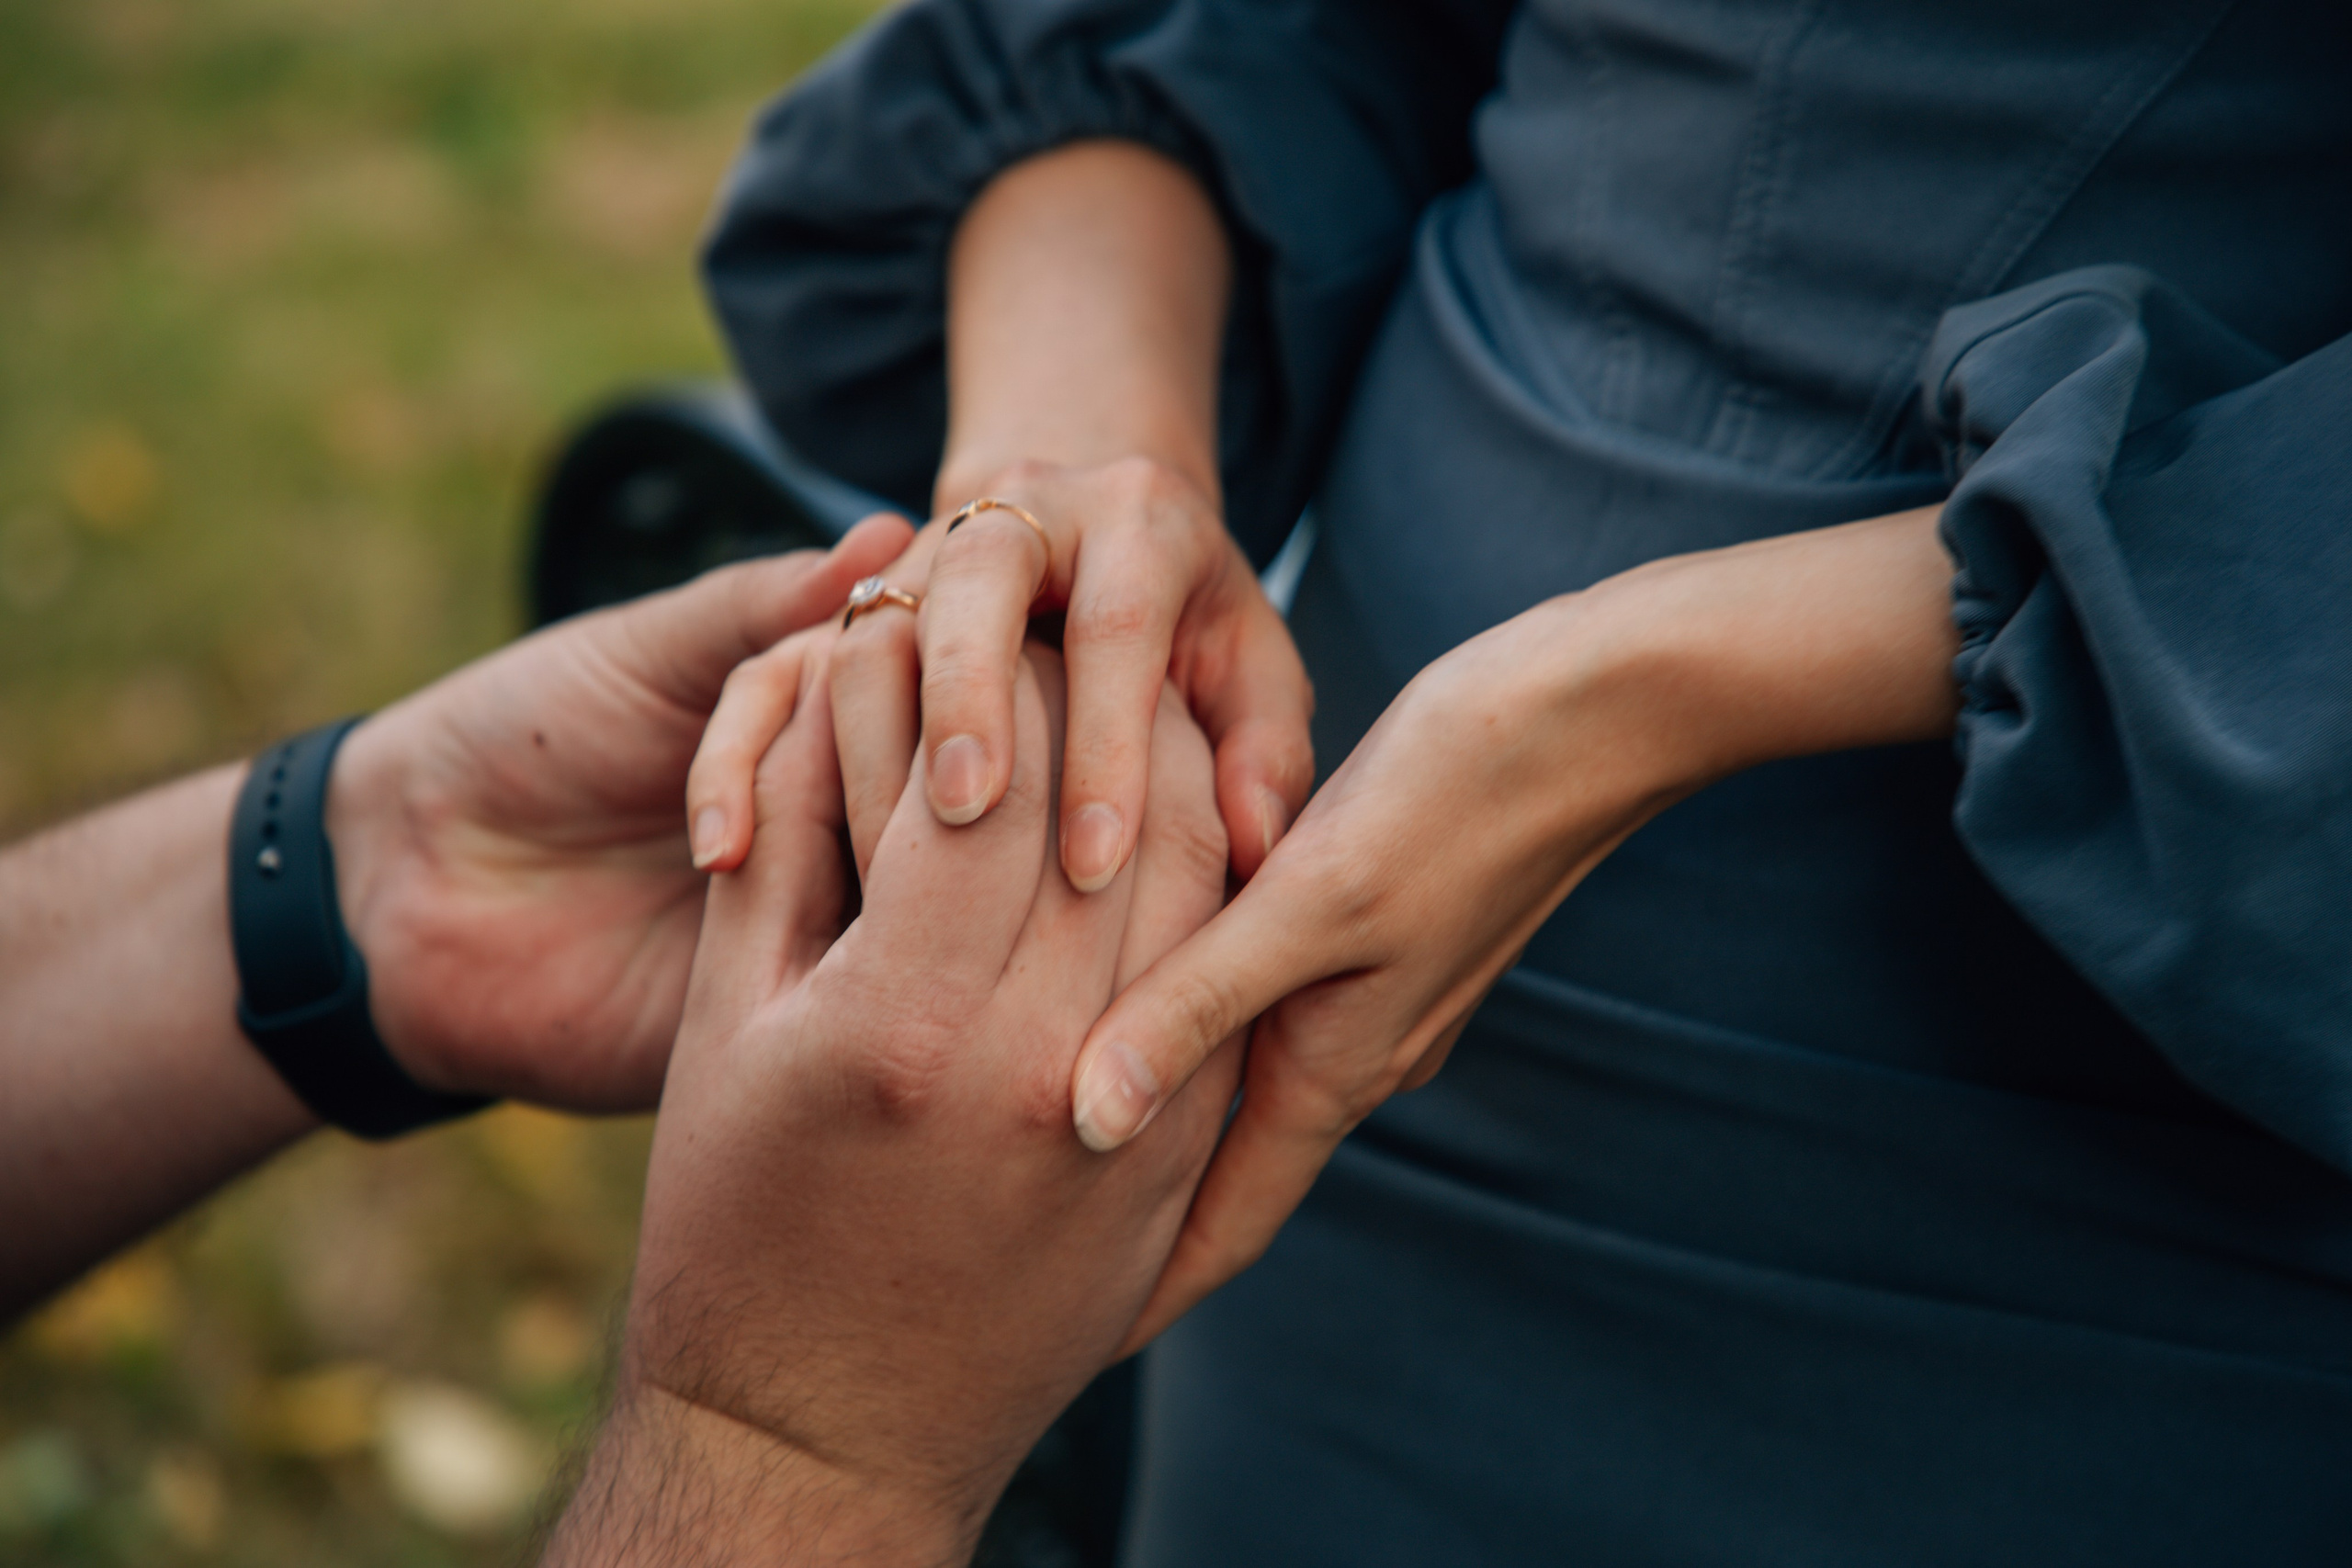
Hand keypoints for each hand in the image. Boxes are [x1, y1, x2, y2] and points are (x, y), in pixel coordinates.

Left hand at [326, 514, 911, 1110]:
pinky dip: (887, 955)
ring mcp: (831, 915)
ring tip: (919, 837)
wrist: (400, 886)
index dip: (960, 667)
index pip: (935, 682)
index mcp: (821, 717)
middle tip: (946, 765)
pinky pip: (872, 989)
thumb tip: (894, 536)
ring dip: (929, 858)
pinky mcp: (799, 1011)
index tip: (963, 651)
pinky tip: (886, 931)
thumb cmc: (520, 737)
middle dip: (953, 768)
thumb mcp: (644, 651)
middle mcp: (847, 812)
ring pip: (935, 884)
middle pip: (955, 784)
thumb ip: (764, 606)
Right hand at [547, 637, 1238, 1563]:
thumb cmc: (736, 1227)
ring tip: (1136, 712)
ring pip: (1202, 888)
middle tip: (1074, 639)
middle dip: (1102, 702)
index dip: (983, 682)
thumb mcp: (727, 1028)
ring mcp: (1127, 1126)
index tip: (971, 630)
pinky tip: (1176, 834)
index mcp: (903, 1024)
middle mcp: (1037, 1067)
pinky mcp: (1175, 1170)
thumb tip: (831, 683)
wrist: (819, 1436)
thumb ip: (780, 845)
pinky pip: (1228, 983)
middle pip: (1124, 815)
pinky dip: (1212, 885)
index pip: (992, 781)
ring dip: (1179, 777)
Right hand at [682, 463, 1314, 894]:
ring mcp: (917, 556)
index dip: (1107, 742)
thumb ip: (1263, 752)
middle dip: (970, 697)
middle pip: (976, 578)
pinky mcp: (838, 605)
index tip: (1100, 862)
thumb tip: (1263, 845)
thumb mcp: (1251, 677)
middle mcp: (1019, 515)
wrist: (1096, 545)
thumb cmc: (1192, 636)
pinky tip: (728, 853)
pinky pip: (763, 666)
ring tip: (871, 858)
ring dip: (863, 732)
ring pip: (867, 615)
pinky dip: (739, 754)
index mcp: (1136, 521)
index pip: (1115, 625)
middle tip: (971, 817)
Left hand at [1070, 511, 1963, 1347]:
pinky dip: (1204, 1020)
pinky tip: (1152, 987)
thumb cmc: (1463, 790)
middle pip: (1230, 1171)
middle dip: (1146, 1223)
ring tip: (1066, 1139)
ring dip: (1173, 1123)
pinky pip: (1270, 1001)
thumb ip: (1199, 1006)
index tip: (1065, 1349)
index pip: (1228, 1224)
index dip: (1146, 1291)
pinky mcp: (1384, 927)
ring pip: (1247, 1084)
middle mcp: (1359, 1049)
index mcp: (1339, 1067)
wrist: (1604, 710)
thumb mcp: (1317, 899)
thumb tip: (1085, 1127)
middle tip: (1040, 1256)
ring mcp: (1378, 993)